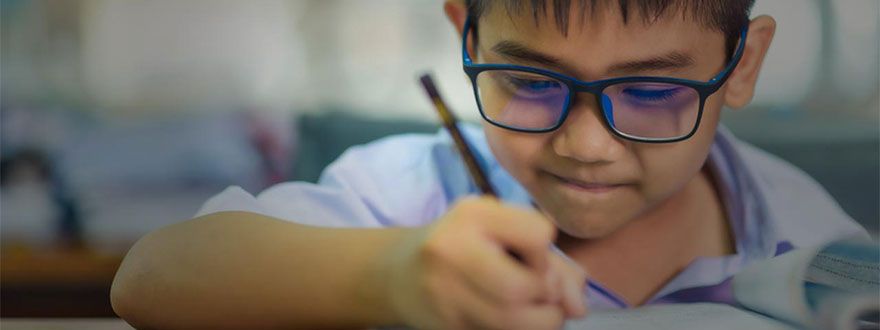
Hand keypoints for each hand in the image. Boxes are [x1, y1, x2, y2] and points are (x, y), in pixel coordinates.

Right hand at [381, 196, 587, 329]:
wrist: (397, 273)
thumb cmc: (463, 245)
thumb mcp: (501, 234)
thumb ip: (552, 263)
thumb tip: (578, 307)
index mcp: (472, 214)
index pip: (539, 235)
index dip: (544, 253)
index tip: (529, 257)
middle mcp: (452, 248)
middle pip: (526, 287)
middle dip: (545, 296)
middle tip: (537, 293)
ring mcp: (443, 290)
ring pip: (515, 322)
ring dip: (539, 321)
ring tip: (532, 311)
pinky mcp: (443, 323)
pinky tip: (506, 319)